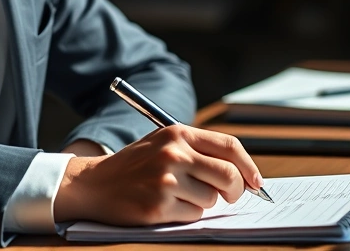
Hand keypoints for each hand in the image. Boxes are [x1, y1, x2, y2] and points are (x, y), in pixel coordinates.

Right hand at [53, 125, 263, 225]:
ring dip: (202, 202)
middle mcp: (174, 153)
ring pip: (212, 199)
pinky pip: (193, 215)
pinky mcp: (159, 206)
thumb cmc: (136, 165)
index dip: (249, 166)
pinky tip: (166, 206)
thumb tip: (243, 174)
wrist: (95, 183)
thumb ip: (200, 150)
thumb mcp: (164, 143)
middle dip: (235, 190)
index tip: (255, 181)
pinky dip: (186, 214)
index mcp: (178, 133)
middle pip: (228, 175)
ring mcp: (166, 180)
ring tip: (178, 195)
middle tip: (229, 196)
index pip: (229, 146)